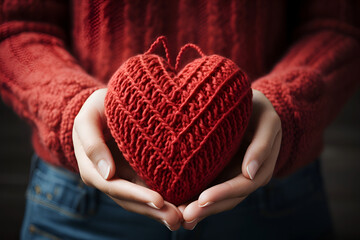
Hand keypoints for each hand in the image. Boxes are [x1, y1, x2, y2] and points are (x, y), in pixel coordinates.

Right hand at [72, 88, 181, 230]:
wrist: (106, 107)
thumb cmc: (96, 108)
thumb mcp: (88, 119)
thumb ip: (91, 143)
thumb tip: (106, 174)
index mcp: (93, 169)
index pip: (115, 187)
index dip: (136, 195)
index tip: (158, 200)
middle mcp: (109, 179)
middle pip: (131, 200)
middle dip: (153, 211)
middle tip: (177, 218)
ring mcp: (125, 178)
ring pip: (142, 200)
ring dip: (161, 212)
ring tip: (183, 218)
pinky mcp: (138, 173)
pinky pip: (151, 189)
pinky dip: (165, 200)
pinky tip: (183, 206)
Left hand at [180, 89, 281, 229]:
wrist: (249, 107)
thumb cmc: (258, 110)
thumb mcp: (267, 121)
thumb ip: (262, 145)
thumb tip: (250, 173)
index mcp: (261, 168)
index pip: (242, 186)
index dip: (223, 194)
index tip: (202, 200)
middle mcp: (246, 178)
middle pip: (227, 199)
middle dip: (206, 209)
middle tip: (184, 216)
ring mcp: (231, 177)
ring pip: (216, 199)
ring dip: (198, 210)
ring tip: (177, 217)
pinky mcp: (219, 173)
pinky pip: (207, 189)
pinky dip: (194, 200)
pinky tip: (177, 207)